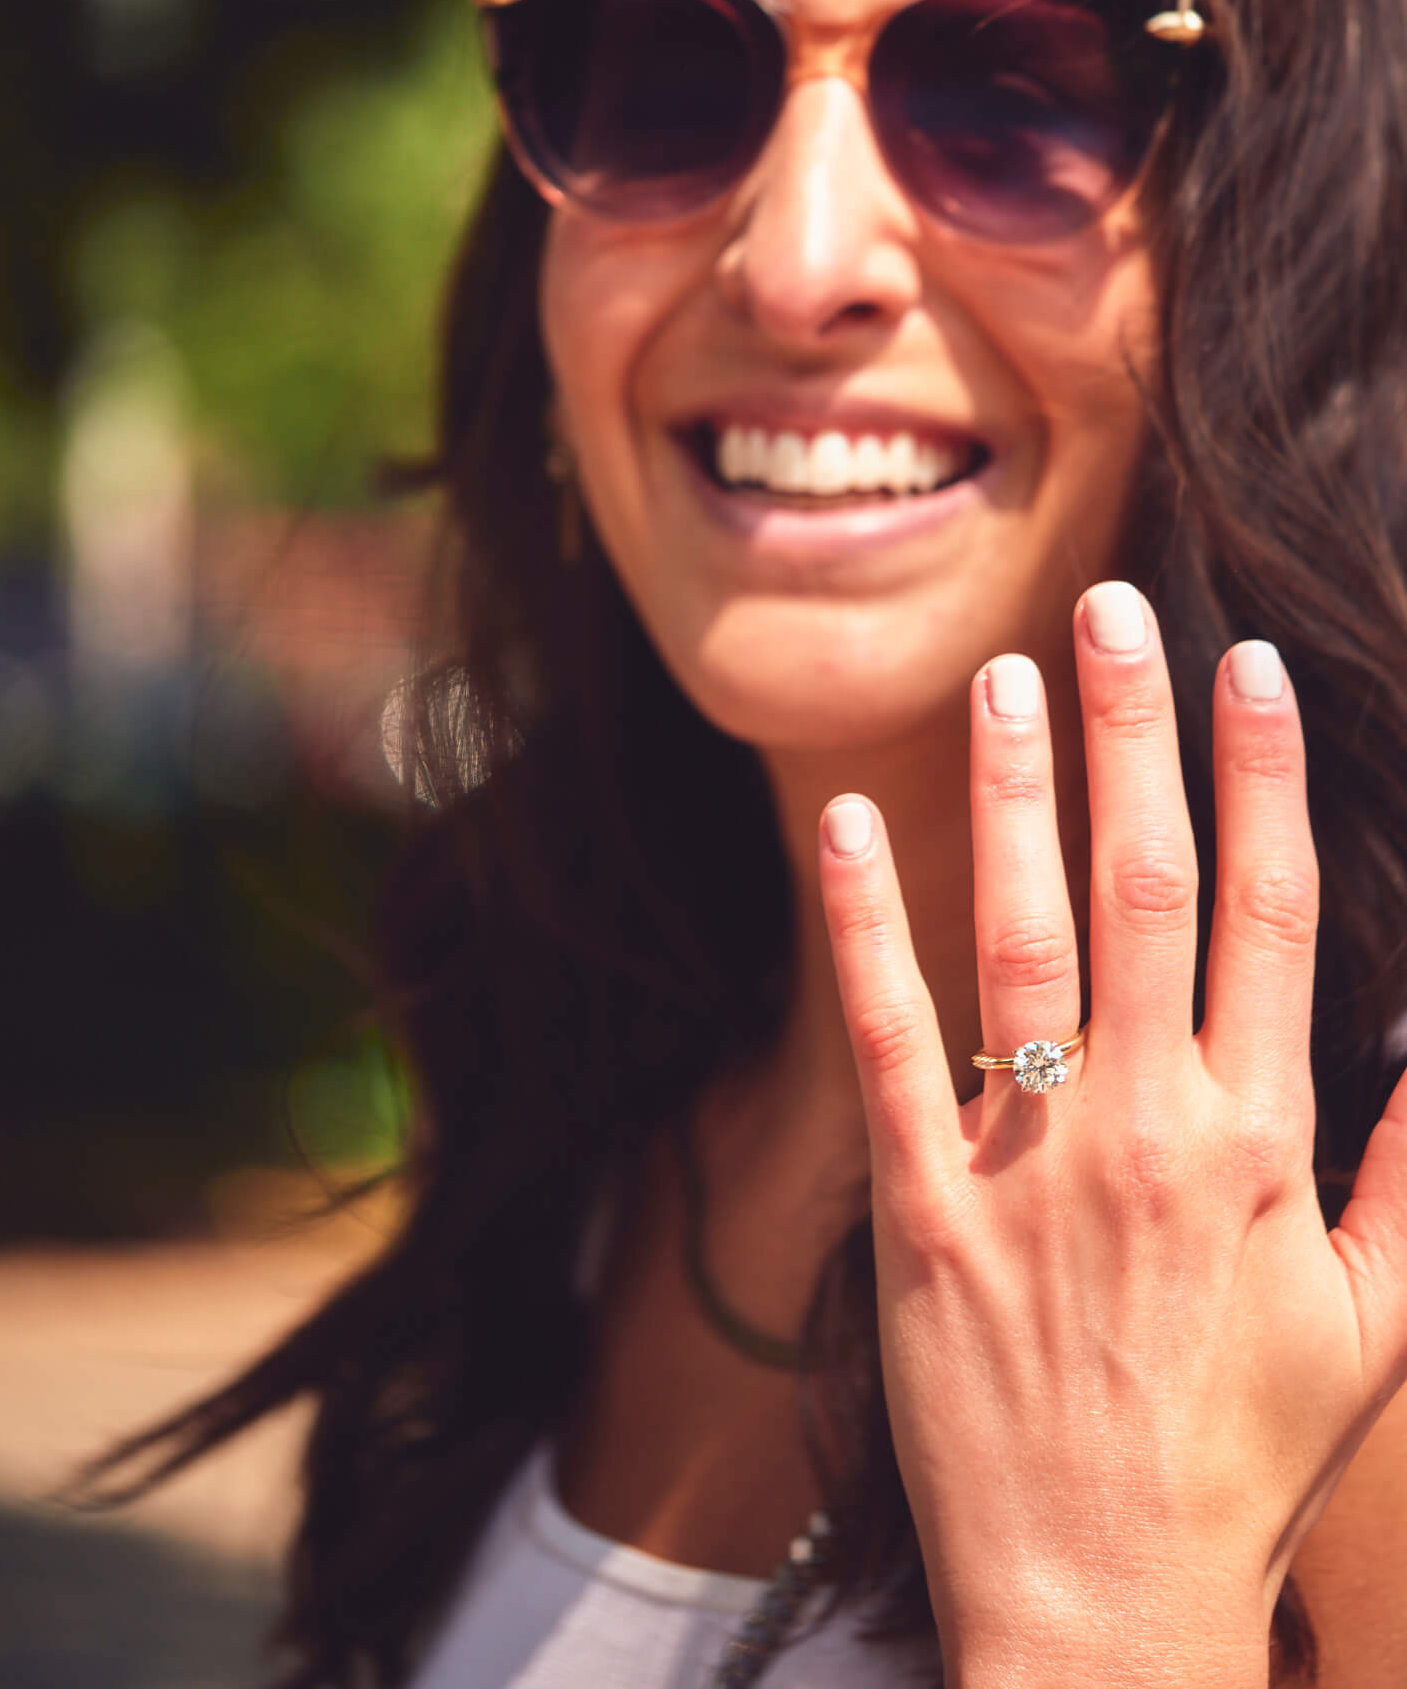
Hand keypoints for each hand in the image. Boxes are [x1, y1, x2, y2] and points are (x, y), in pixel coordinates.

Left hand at [819, 582, 1406, 1688]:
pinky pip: (891, 1040)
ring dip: (1013, 793)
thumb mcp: (1374, 1334)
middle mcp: (1150, 1128)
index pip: (1274, 915)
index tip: (1248, 672)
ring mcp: (1030, 1162)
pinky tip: (846, 825)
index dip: (1264, 779)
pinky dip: (866, 926)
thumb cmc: (1242, 1466)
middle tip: (1114, 611)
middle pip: (1151, 888)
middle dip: (1136, 736)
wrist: (1105, 1604)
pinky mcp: (924, 1207)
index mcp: (1265, 1143)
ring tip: (1004, 675)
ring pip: (1024, 935)